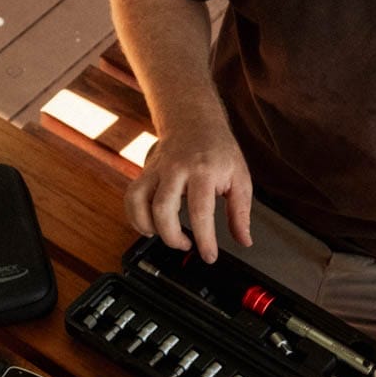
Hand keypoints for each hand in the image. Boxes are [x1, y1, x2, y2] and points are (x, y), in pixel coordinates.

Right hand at [123, 120, 252, 261]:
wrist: (194, 120)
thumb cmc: (218, 150)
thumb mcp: (240, 177)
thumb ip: (240, 212)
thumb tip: (244, 240)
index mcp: (204, 171)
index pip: (201, 211)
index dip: (204, 239)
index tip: (209, 256)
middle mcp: (176, 170)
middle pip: (163, 209)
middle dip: (171, 237)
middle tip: (187, 245)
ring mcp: (156, 170)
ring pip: (139, 202)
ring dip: (148, 227)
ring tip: (165, 235)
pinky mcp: (144, 172)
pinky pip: (131, 197)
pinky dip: (135, 217)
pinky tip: (149, 226)